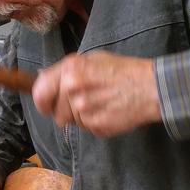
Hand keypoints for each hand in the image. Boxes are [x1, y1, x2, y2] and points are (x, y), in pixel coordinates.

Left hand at [32, 51, 161, 136]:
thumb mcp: (91, 60)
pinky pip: (86, 129)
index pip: (39, 93)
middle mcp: (72, 88)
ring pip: (70, 123)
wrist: (149, 87)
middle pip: (55, 113)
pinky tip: (107, 112)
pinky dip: (94, 124)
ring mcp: (83, 109)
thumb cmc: (122, 71)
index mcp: (70, 69)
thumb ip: (65, 71)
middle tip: (84, 104)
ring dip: (81, 118)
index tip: (47, 105)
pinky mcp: (95, 125)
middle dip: (65, 112)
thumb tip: (41, 79)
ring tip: (99, 105)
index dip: (42, 102)